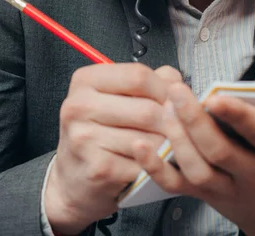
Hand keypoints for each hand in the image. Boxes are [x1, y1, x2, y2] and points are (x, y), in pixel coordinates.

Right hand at [45, 63, 181, 234]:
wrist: (74, 178)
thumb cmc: (100, 131)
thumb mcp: (116, 97)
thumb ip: (148, 82)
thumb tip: (178, 83)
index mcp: (85, 80)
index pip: (138, 76)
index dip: (165, 88)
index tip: (175, 100)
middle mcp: (79, 106)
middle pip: (147, 109)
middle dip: (172, 122)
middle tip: (180, 129)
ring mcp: (85, 138)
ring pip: (149, 140)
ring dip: (166, 146)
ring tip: (166, 146)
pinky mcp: (97, 169)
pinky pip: (143, 165)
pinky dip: (155, 166)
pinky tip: (151, 164)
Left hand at [132, 47, 254, 235]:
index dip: (240, 117)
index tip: (218, 96)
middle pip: (221, 151)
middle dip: (196, 121)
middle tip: (177, 91)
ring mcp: (228, 190)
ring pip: (198, 169)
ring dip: (176, 139)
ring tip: (164, 107)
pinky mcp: (206, 196)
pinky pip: (177, 186)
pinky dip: (155, 169)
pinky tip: (140, 146)